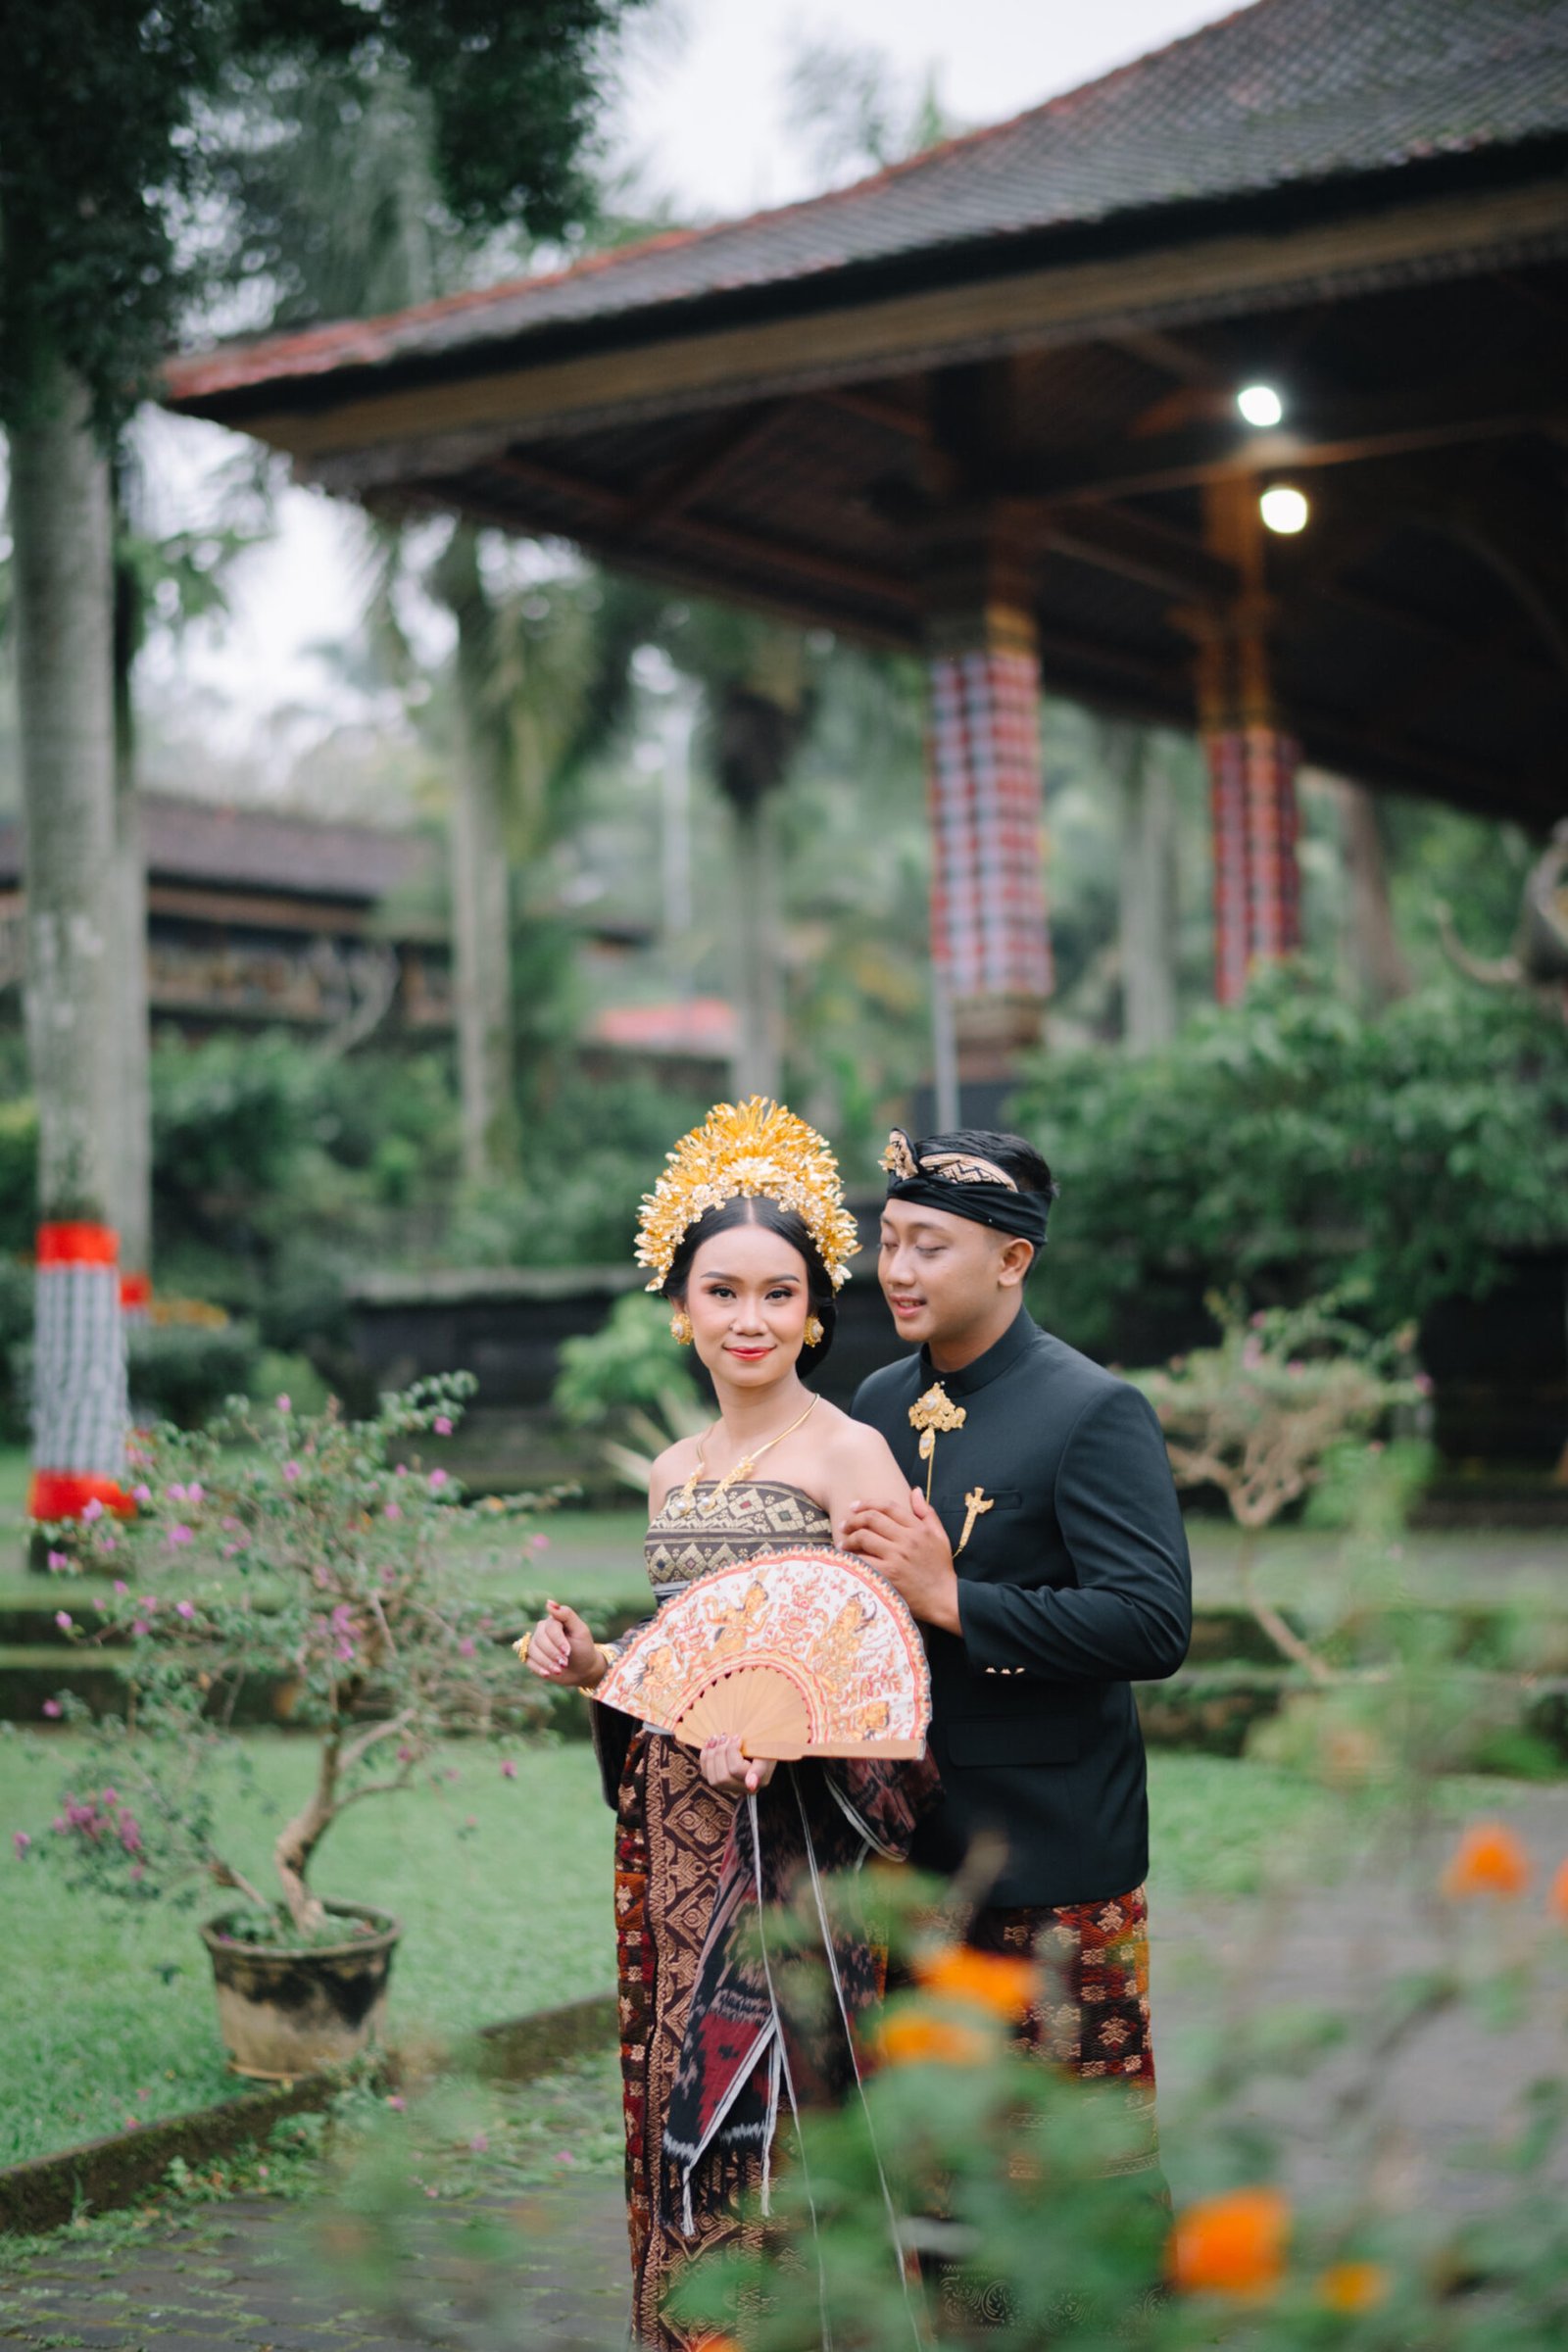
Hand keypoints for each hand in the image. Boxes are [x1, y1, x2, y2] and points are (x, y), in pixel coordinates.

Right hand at [523, 1599, 604, 1688]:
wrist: (582, 1669)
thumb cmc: (583, 1648)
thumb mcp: (580, 1631)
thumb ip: (567, 1615)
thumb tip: (548, 1602)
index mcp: (554, 1620)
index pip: (550, 1628)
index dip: (558, 1640)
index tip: (568, 1652)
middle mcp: (542, 1630)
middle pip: (540, 1639)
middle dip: (552, 1653)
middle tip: (565, 1663)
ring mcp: (535, 1644)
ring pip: (532, 1650)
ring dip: (545, 1662)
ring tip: (559, 1670)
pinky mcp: (532, 1657)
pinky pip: (528, 1661)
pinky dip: (538, 1668)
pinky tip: (548, 1674)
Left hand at [698, 1734, 774, 1795]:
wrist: (762, 1742)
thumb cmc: (764, 1741)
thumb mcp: (765, 1743)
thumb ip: (759, 1758)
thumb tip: (751, 1785)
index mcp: (761, 1778)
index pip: (738, 1769)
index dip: (732, 1754)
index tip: (738, 1737)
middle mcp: (747, 1787)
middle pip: (724, 1777)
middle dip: (720, 1753)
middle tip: (725, 1735)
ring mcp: (733, 1787)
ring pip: (714, 1780)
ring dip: (711, 1756)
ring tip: (715, 1738)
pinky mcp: (722, 1783)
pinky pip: (708, 1776)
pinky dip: (705, 1758)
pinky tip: (709, 1744)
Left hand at [840, 1487, 961, 1633]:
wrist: (944, 1598)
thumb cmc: (940, 1567)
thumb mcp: (940, 1536)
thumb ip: (927, 1512)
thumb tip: (915, 1491)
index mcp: (918, 1529)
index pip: (888, 1507)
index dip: (868, 1503)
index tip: (854, 1506)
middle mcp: (907, 1540)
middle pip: (872, 1519)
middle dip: (853, 1519)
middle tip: (844, 1524)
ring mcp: (896, 1558)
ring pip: (863, 1537)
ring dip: (848, 1539)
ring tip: (843, 1543)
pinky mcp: (888, 1575)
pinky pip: (863, 1560)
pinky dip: (852, 1558)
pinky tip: (846, 1559)